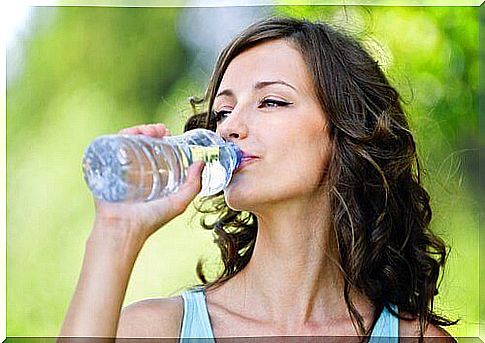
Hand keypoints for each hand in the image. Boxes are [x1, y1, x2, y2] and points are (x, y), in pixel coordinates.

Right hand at [92, 124, 204, 243]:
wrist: (123, 229)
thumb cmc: (150, 221)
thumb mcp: (178, 203)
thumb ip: (193, 186)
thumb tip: (201, 163)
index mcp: (148, 176)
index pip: (154, 150)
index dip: (161, 138)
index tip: (168, 133)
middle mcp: (133, 170)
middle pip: (140, 142)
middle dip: (150, 131)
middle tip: (160, 130)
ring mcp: (119, 168)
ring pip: (127, 141)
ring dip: (139, 130)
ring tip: (149, 130)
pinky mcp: (105, 167)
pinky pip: (112, 146)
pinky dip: (122, 135)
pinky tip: (133, 133)